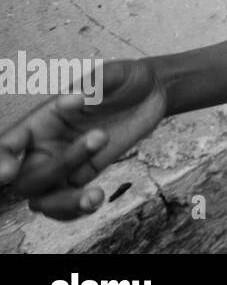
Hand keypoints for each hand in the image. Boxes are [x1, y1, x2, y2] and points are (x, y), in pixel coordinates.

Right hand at [0, 58, 167, 220]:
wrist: (152, 94)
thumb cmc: (127, 80)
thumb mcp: (118, 74)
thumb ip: (98, 81)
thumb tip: (80, 93)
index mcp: (43, 119)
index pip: (9, 142)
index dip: (0, 157)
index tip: (8, 169)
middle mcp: (47, 144)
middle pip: (28, 176)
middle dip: (59, 166)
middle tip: (101, 135)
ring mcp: (65, 163)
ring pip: (43, 198)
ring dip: (64, 202)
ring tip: (96, 195)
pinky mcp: (84, 174)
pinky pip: (66, 204)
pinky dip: (75, 210)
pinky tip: (97, 199)